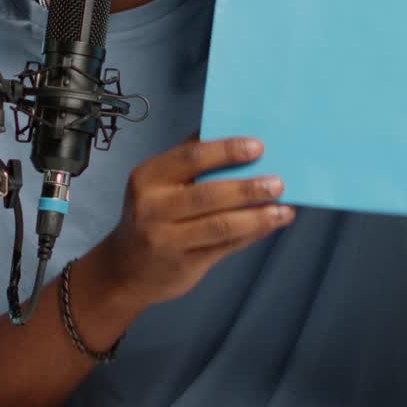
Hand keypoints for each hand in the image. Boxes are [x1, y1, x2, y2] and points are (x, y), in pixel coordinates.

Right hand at [100, 136, 295, 310]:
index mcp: (148, 177)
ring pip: (220, 225)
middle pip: (209, 194)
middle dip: (248, 188)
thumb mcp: (157, 184)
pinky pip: (224, 246)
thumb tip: (236, 136)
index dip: (227, 151)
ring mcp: (166, 239)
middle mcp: (153, 207)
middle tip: (279, 183)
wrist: (123, 270)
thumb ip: (189, 161)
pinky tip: (270, 225)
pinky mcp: (184, 264)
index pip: (191, 156)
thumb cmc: (151, 215)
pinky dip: (252, 234)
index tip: (258, 147)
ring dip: (257, 216)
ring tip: (283, 209)